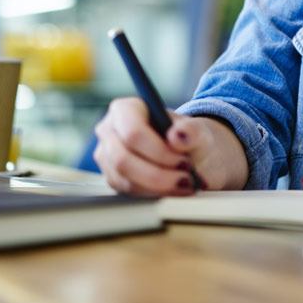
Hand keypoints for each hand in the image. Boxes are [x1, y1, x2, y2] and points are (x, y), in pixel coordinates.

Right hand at [93, 98, 243, 195]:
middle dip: (158, 175)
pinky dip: (157, 193)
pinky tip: (176, 188)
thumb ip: (191, 130)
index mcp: (124, 109)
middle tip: (187, 179)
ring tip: (187, 184)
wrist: (184, 151)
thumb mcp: (196, 129)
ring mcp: (107, 155)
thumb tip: (177, 136)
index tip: (184, 162)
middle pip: (124, 160)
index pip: (133, 133)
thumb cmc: (185, 135)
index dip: (158, 151)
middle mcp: (108, 130)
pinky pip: (130, 191)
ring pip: (126, 180)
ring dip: (160, 186)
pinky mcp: (112, 177)